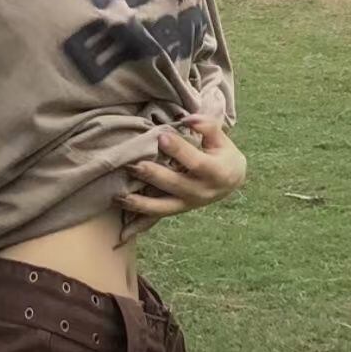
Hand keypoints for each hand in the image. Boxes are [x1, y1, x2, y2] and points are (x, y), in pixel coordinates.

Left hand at [113, 113, 246, 244]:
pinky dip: (139, 226)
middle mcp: (201, 192)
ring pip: (163, 207)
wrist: (230, 181)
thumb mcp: (222, 139)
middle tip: (134, 165)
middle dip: (153, 176)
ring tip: (119, 196)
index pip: (196, 162)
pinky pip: (157, 219)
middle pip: (175, 185)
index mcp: (216, 173)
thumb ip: (208, 127)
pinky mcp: (177, 210)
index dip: (179, 150)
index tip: (161, 136)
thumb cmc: (222, 154)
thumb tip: (189, 118)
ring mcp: (187, 204)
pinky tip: (122, 232)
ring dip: (140, 204)